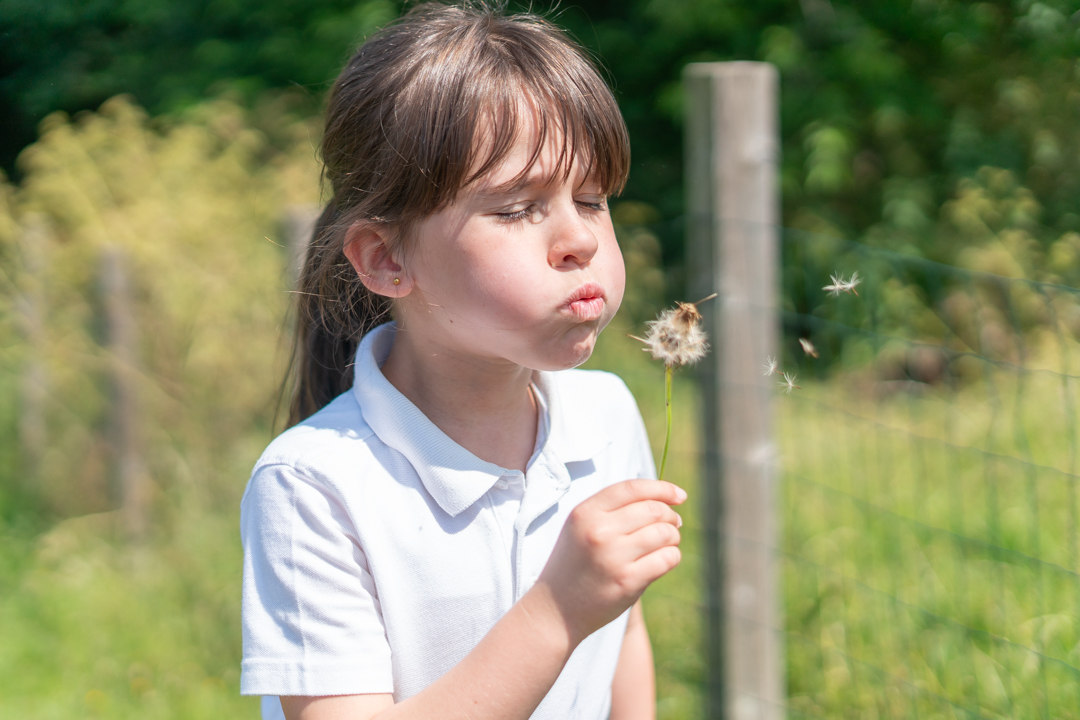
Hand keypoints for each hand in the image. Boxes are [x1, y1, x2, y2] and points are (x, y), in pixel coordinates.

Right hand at [532, 479, 685, 644]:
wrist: (556, 610)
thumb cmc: (576, 564)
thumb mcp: (581, 527)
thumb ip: (613, 510)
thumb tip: (663, 500)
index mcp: (585, 512)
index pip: (633, 488)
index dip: (662, 488)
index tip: (679, 496)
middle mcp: (598, 531)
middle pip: (654, 510)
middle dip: (671, 516)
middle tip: (673, 524)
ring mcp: (613, 557)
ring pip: (665, 533)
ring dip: (673, 537)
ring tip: (666, 543)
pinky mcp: (627, 581)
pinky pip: (667, 559)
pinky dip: (672, 557)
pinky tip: (663, 560)